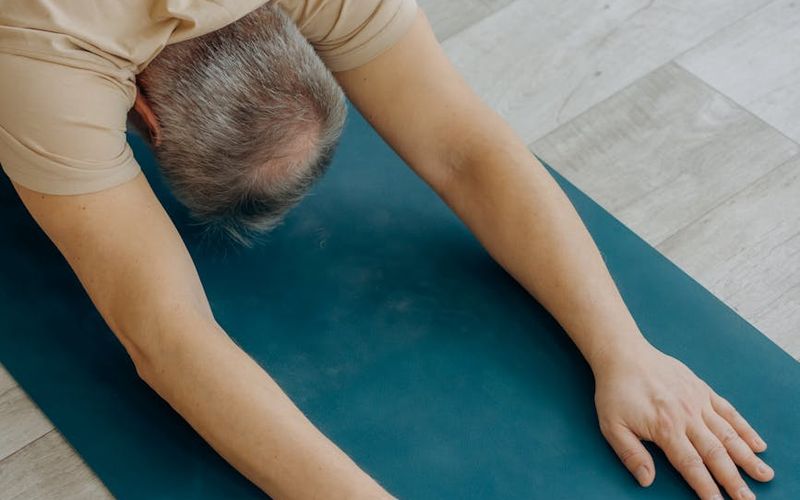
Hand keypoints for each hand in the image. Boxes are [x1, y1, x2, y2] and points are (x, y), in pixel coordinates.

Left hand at [593, 342, 773, 498]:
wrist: (623, 355)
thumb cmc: (616, 391)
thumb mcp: (612, 426)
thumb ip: (631, 454)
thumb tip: (646, 480)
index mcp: (665, 428)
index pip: (691, 465)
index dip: (706, 487)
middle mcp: (686, 416)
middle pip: (716, 454)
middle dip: (734, 479)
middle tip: (748, 499)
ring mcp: (698, 401)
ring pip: (728, 434)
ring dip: (747, 457)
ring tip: (763, 475)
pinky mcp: (702, 389)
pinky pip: (728, 411)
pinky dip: (744, 428)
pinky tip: (757, 444)